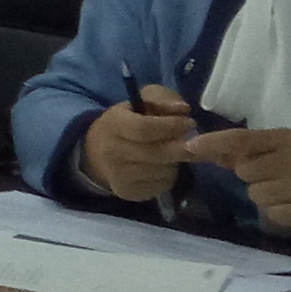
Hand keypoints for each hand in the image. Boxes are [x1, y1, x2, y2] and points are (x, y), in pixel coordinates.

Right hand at [81, 82, 203, 202]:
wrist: (97, 153)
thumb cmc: (127, 122)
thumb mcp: (141, 103)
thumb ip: (163, 99)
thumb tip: (183, 109)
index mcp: (113, 124)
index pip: (145, 128)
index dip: (171, 126)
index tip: (189, 123)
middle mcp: (112, 151)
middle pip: (157, 153)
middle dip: (180, 147)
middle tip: (193, 142)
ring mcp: (118, 175)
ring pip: (163, 171)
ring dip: (174, 162)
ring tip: (170, 153)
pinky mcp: (127, 192)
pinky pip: (162, 186)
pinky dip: (168, 176)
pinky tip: (162, 167)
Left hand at [182, 123, 290, 242]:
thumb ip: (255, 151)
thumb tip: (212, 151)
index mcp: (289, 139)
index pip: (243, 138)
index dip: (214, 143)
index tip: (190, 147)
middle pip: (245, 171)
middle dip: (254, 178)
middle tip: (278, 180)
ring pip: (256, 194)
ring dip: (268, 198)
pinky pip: (272, 214)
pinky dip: (280, 215)